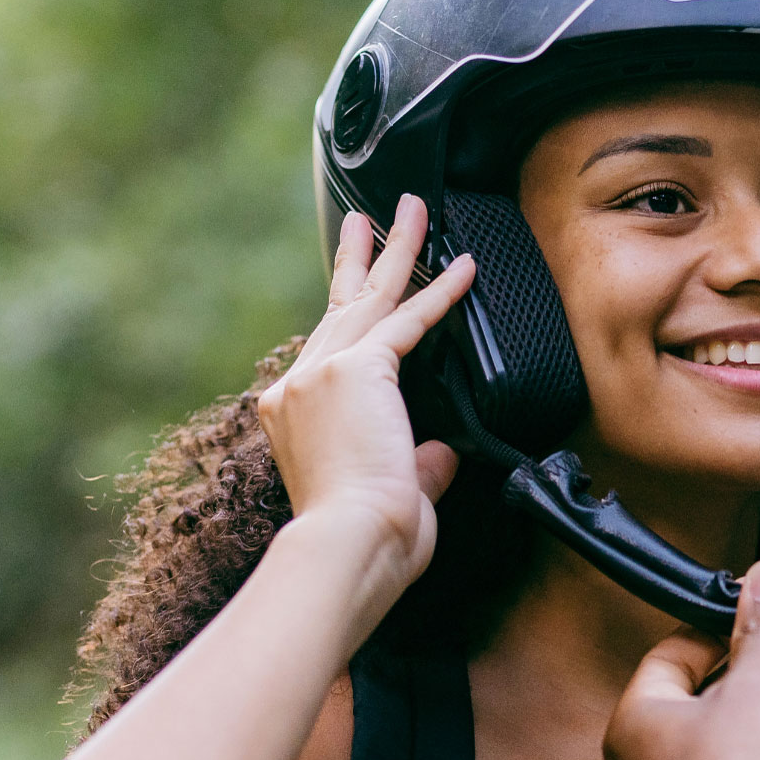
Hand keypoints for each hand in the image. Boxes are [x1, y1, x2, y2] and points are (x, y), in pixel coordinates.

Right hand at [256, 196, 475, 595]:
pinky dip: (441, 292)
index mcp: (293, 418)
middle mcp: (298, 388)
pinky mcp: (357, 371)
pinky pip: (409, 320)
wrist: (349, 548)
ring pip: (367, 298)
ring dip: (396, 251)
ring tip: (412, 211)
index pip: (326, 356)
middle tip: (362, 219)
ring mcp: (321, 374)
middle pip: (336, 310)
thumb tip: (438, 452)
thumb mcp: (392, 496)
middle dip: (356, 259)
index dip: (349, 322)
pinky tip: (465, 267)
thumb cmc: (367, 544)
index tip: (353, 288)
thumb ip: (415, 465)